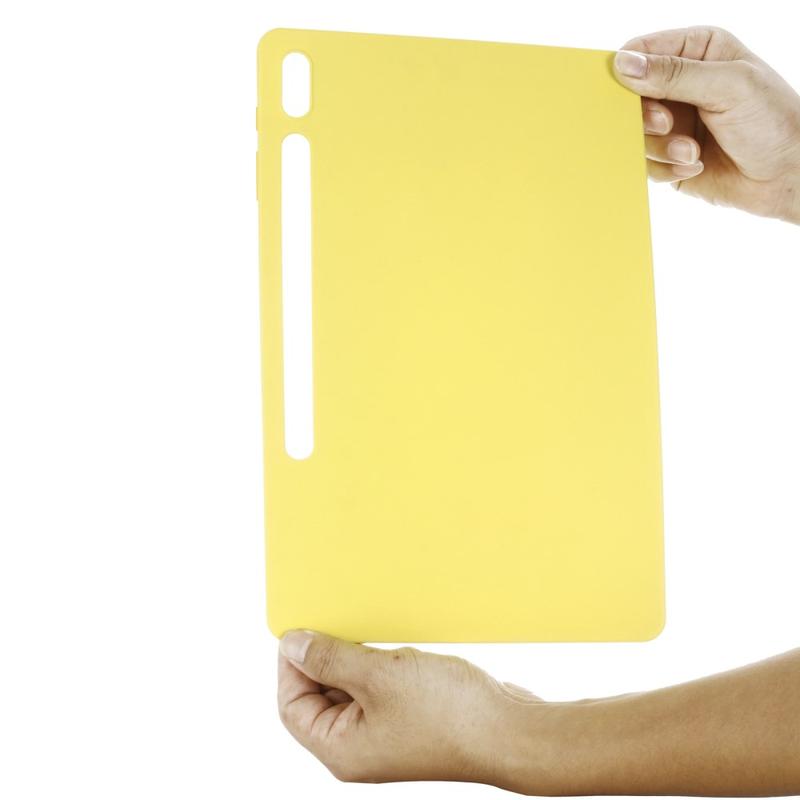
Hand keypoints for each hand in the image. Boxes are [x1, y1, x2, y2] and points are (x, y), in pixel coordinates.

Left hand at [276, 629, 556, 789]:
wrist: (510, 731)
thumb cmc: (446, 712)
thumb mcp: (378, 676)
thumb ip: (330, 659)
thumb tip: (291, 644)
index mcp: (341, 749)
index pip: (292, 705)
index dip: (290, 665)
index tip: (300, 628)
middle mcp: (359, 748)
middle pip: (320, 698)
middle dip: (324, 659)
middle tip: (334, 621)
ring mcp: (387, 736)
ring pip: (352, 691)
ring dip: (354, 659)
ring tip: (365, 631)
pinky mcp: (411, 722)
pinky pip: (380, 690)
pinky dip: (379, 666)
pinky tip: (391, 644)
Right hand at [613, 26, 799, 222]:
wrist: (787, 175)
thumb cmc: (772, 122)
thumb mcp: (727, 86)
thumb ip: (674, 75)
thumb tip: (622, 65)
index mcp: (697, 52)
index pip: (642, 52)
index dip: (628, 72)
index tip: (629, 94)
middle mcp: (680, 86)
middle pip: (629, 97)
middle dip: (645, 116)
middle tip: (667, 125)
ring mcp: (672, 123)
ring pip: (634, 134)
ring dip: (661, 147)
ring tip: (692, 153)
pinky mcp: (667, 158)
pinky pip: (645, 163)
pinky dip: (665, 168)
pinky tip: (694, 165)